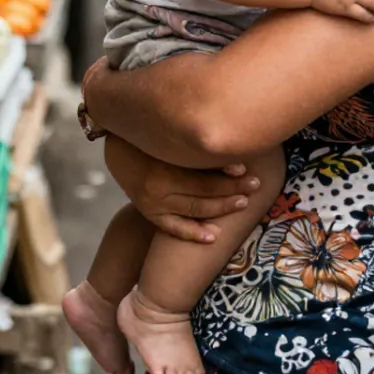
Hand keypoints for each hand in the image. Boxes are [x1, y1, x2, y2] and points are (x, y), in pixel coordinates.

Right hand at [103, 135, 260, 243]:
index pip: (201, 174)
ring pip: (194, 210)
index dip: (226, 173)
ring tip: (243, 203)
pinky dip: (194, 233)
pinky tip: (214, 236)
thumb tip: (228, 148)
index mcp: (163, 165)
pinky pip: (173, 228)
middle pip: (203, 192)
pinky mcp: (149, 213)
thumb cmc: (150, 137)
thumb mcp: (168, 137)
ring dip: (221, 208)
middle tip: (255, 184)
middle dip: (231, 190)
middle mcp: (157, 187)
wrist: (118, 150)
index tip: (245, 169)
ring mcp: (152, 203)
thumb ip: (194, 146)